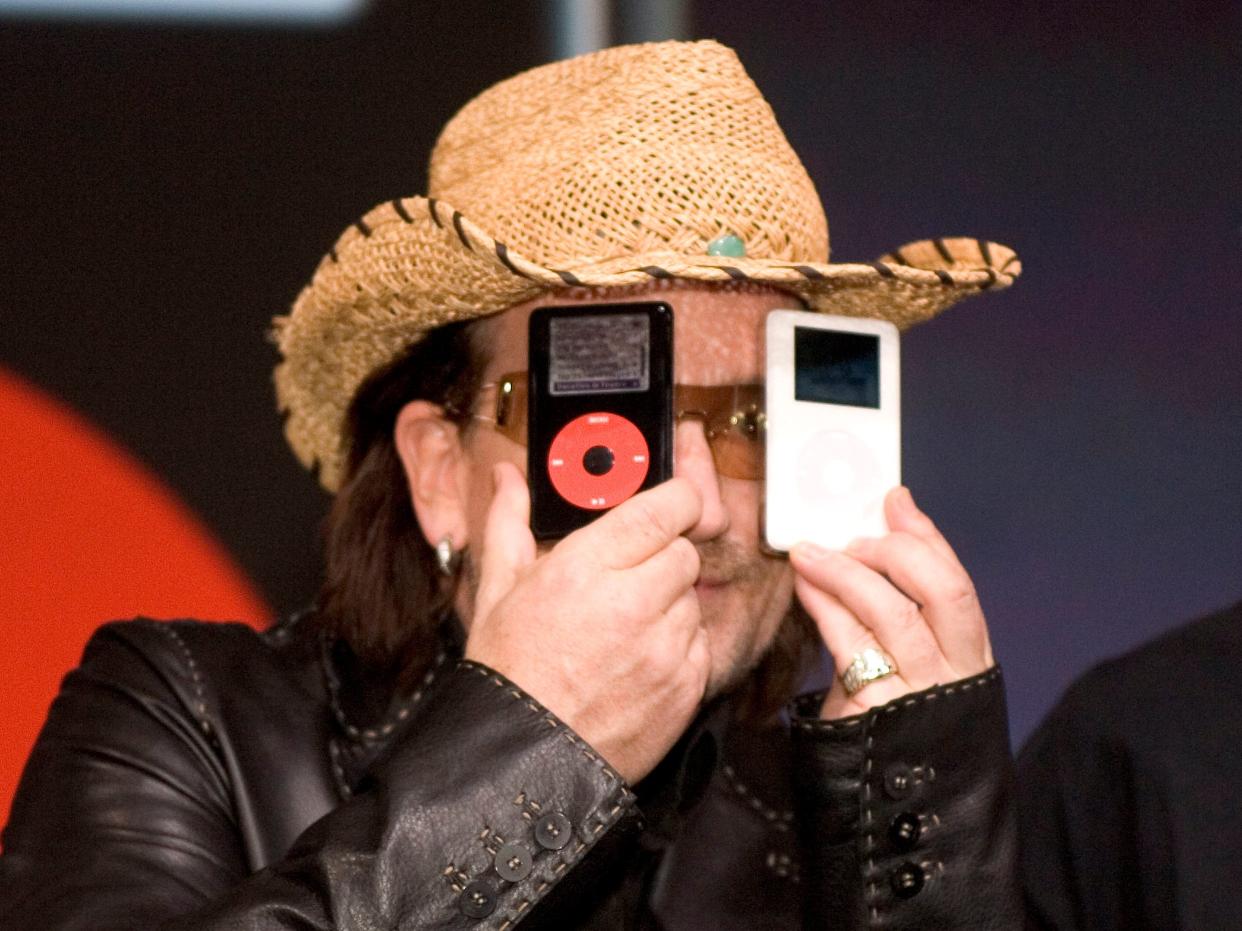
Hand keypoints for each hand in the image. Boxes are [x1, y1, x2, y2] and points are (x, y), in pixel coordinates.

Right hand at [464, 463, 710, 783]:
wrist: (521, 761)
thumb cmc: (507, 675)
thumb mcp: (497, 590)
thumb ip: (510, 521)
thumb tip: (508, 477)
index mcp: (586, 567)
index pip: (666, 507)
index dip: (673, 499)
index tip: (667, 503)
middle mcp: (633, 602)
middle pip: (684, 550)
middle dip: (660, 555)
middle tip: (625, 576)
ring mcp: (665, 648)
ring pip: (693, 597)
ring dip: (668, 602)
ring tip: (622, 627)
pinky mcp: (686, 686)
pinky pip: (699, 643)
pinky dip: (677, 645)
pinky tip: (635, 661)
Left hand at [790, 487, 993, 719]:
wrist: (886, 808)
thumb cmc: (890, 724)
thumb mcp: (904, 667)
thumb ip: (895, 614)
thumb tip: (867, 545)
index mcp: (968, 657)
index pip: (956, 583)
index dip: (925, 536)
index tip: (894, 501)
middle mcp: (955, 673)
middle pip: (942, 590)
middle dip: (894, 551)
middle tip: (852, 537)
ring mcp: (919, 693)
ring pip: (891, 613)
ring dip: (845, 571)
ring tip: (808, 552)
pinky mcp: (876, 711)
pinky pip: (849, 644)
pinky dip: (824, 606)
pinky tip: (805, 587)